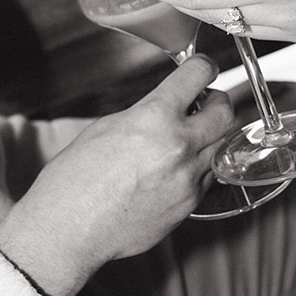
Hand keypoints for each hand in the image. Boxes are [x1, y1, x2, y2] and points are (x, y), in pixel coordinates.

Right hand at [0, 55, 232, 295]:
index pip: (197, 75)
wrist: (70, 229)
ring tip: (183, 140)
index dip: (202, 67)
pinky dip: (198, 168)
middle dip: (216, 103)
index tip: (203, 68)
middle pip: (225, 112)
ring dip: (207, 137)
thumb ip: (144, 114)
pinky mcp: (189, 205)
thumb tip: (167, 108)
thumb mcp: (106, 127)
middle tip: (202, 104)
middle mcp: (178, 146)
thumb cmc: (75, 179)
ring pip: (220, 146)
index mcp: (154, 118)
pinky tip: (174, 170)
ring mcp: (188, 178)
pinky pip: (207, 177)